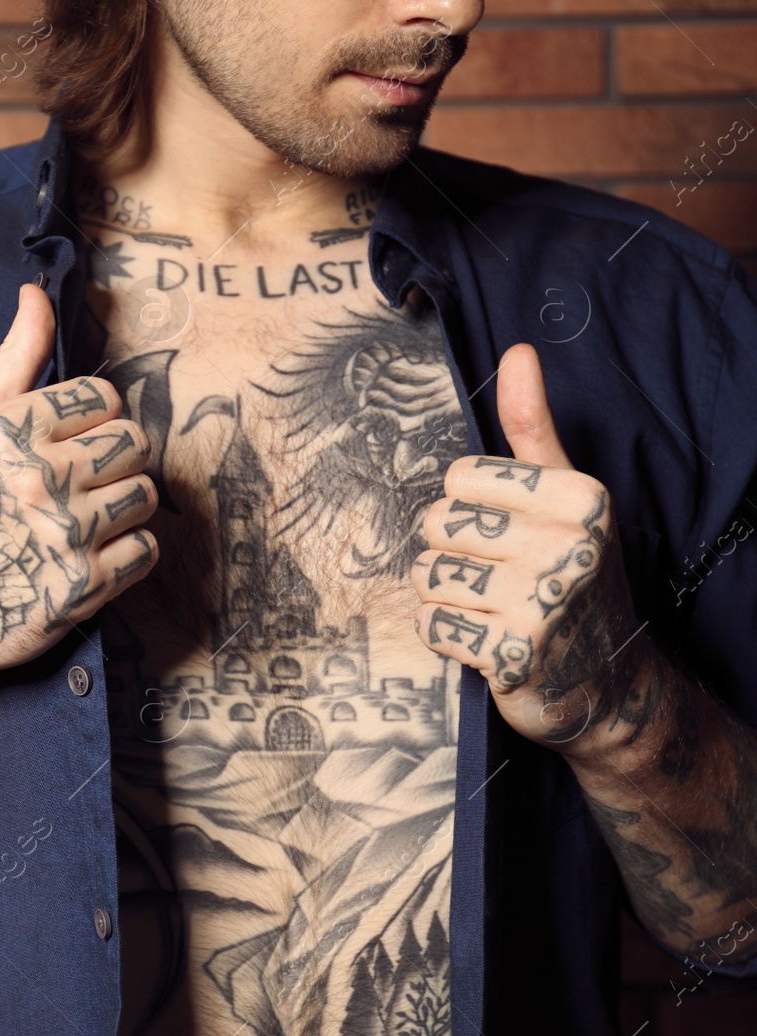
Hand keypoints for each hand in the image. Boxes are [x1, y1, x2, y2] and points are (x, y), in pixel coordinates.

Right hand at [0, 282, 159, 691]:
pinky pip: (144, 550)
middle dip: (113, 461)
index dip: (92, 420)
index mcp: (12, 430)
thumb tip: (36, 294)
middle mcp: (39, 477)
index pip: (102, 399)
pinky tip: (93, 557)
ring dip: (125, 508)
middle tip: (82, 484)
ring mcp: (64, 534)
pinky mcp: (82, 587)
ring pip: (145, 495)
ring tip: (88, 520)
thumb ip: (13, 359)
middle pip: (132, 444)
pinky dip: (128, 555)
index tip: (71, 444)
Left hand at [411, 344, 649, 756]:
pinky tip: (484, 641)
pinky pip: (431, 623)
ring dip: (446, 596)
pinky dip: (447, 635)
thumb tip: (518, 353)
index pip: (459, 477)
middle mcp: (569, 547)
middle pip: (438, 524)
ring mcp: (542, 604)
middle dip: (454, 552)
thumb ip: (532, 426)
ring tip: (491, 609)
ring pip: (427, 574)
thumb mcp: (565, 496)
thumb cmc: (573, 576)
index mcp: (580, 499)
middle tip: (499, 577)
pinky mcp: (512, 655)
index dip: (471, 506)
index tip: (508, 532)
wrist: (607, 682)